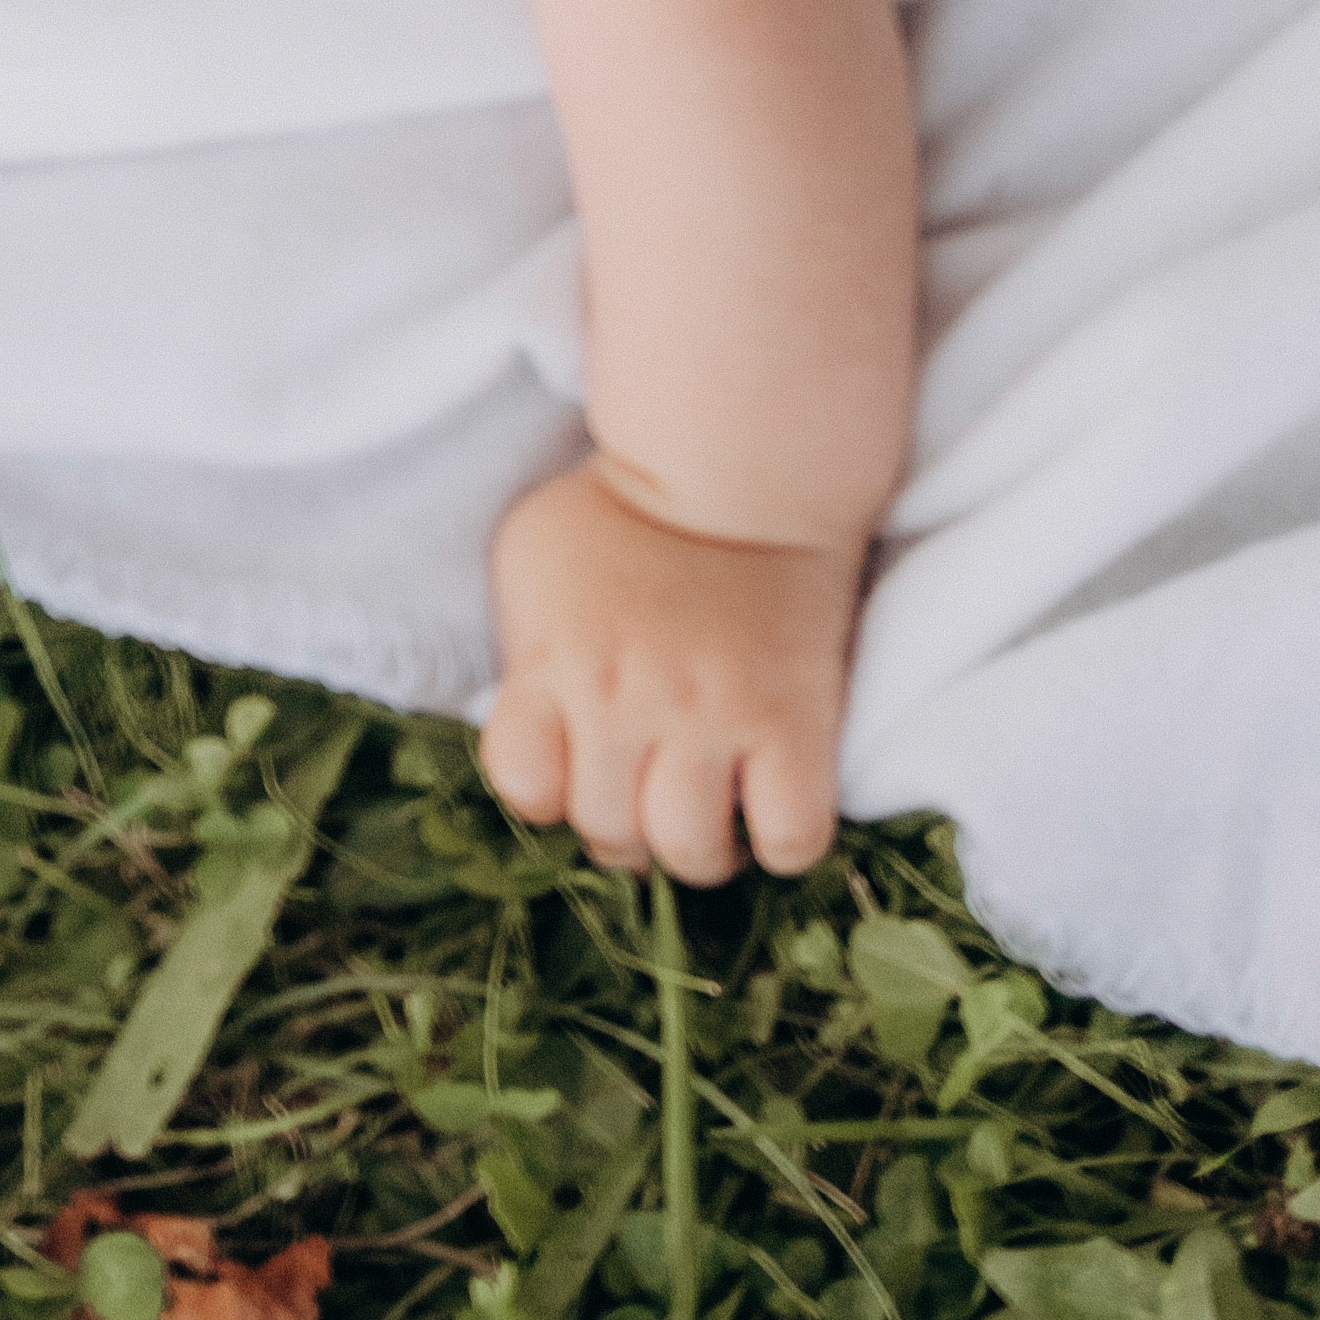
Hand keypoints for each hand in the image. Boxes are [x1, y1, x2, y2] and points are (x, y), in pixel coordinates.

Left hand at [478, 458, 858, 878]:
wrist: (735, 465)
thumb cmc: (621, 512)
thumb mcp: (533, 557)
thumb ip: (523, 645)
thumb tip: (527, 721)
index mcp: (555, 661)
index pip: (523, 787)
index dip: (545, 797)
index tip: (571, 776)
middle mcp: (627, 697)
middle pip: (608, 832)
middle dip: (620, 831)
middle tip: (643, 798)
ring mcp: (714, 715)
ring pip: (692, 853)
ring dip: (692, 850)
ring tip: (703, 813)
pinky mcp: (796, 722)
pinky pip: (792, 839)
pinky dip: (780, 844)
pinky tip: (765, 808)